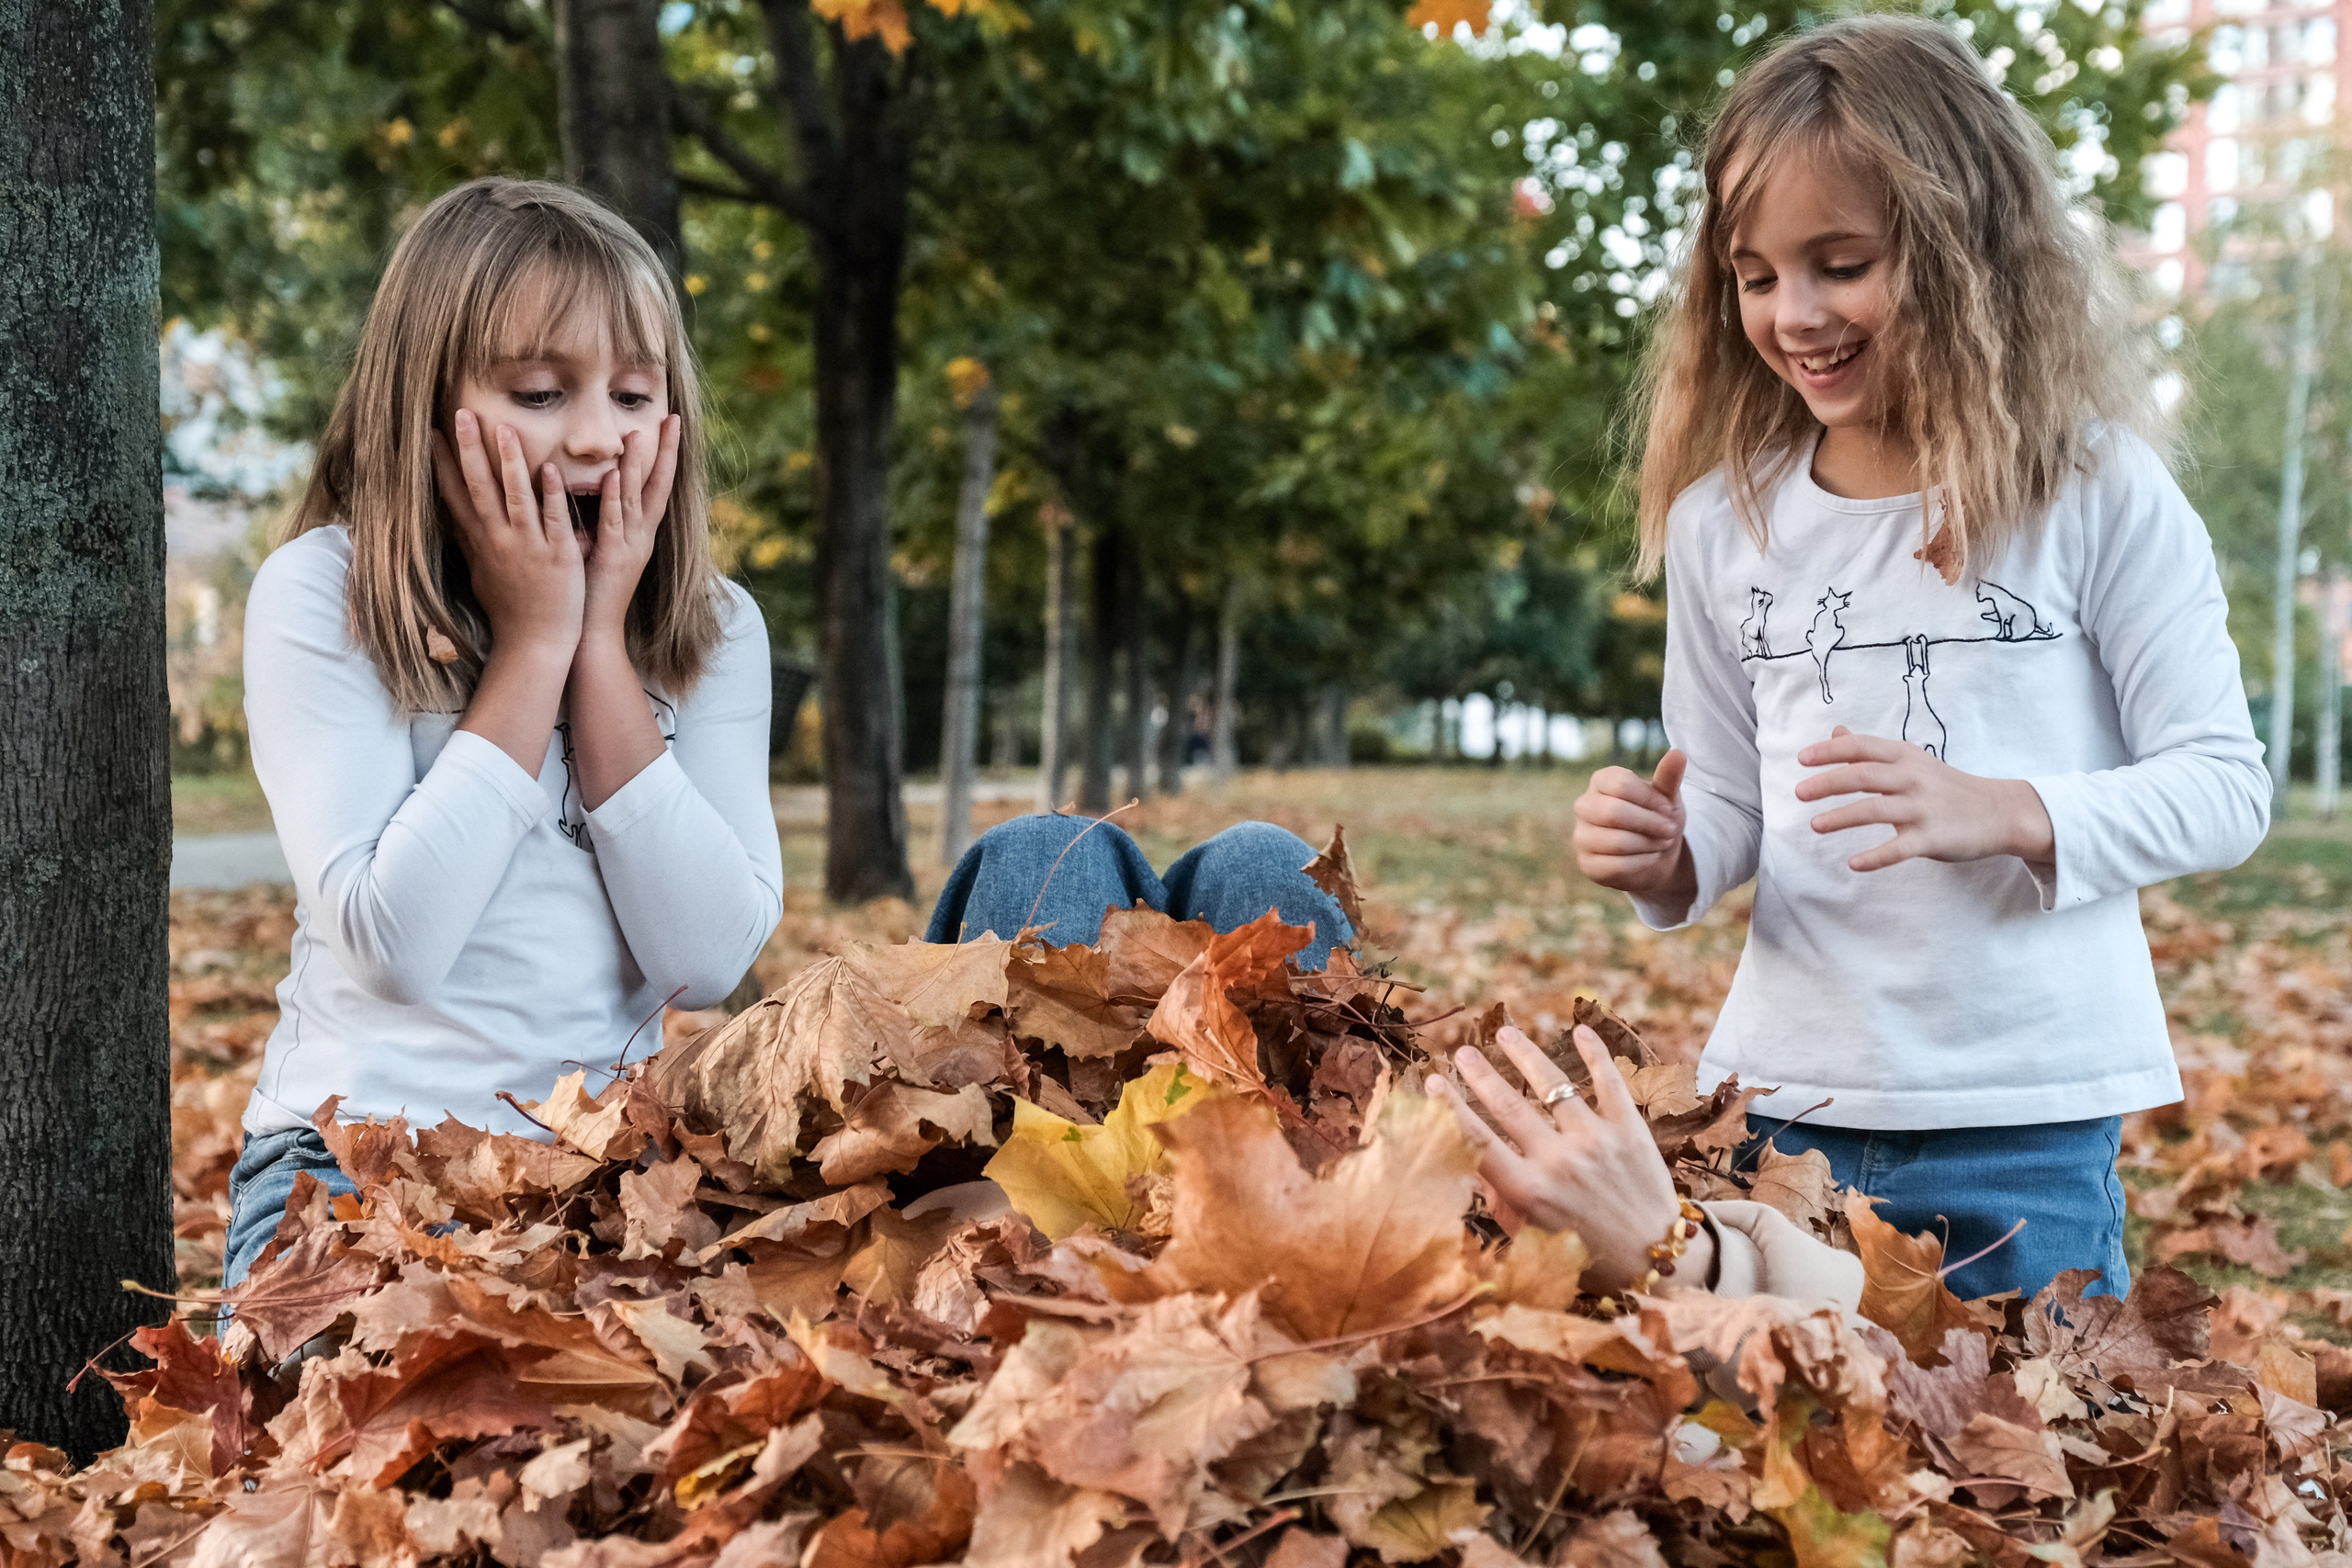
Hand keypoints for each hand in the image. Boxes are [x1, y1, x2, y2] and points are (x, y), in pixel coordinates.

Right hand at [431, 409, 583, 659]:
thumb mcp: (485, 573)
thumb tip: (462, 522)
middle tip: (462, 414)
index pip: (456, 495)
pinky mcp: (557, 556)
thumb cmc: (512, 610)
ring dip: (510, 463)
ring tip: (505, 428)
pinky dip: (551, 496)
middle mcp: (499, 540)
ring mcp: (527, 546)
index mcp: (482, 541)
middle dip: (470, 450)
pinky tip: (549, 471)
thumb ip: (476, 543)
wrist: (535, 644)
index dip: (443, 464)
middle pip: (480, 488)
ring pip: (515, 497)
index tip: (432, 433)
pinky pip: (553, 520)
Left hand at [580, 413, 681, 641]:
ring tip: (640, 432)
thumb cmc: (587, 594)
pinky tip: (616, 474)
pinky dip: (616, 497)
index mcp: (637, 534)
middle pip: (658, 486)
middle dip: (666, 452)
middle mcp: (640, 537)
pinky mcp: (612, 559)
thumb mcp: (595, 550)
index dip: (664, 456)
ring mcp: (629, 547)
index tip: (669, 425)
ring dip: (639, 465)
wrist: (592, 635)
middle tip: (672, 418)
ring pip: (638, 498)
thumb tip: (582, 494)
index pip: (657, 487)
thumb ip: (594, 522)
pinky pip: (615, 522)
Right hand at [1427, 1024, 1710, 1296]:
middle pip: (1509, 1105)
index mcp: (1528, 1192)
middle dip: (1481, 1074)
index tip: (1432, 1080)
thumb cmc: (1585, 1254)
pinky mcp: (1631, 1132)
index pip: (1477, 1140)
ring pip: (1553, 1085)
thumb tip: (1469, 1160)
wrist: (1654, 1259)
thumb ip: (1502, 1196)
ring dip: (1525, 1055)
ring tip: (1506, 1033)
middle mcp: (1559, 1162)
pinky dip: (1595, 1054)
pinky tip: (1580, 1030)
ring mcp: (1596, 1142)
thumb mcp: (1532, 1235)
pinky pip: (1609, 1083)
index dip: (1450, 1107)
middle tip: (1462, 1051)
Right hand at [1573, 750, 1695, 900]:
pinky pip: (1615, 865)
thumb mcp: (1666, 797)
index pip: (1620, 784)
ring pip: (1616, 841)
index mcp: (1601, 781)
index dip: (1649, 799)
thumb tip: (1678, 753)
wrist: (1655, 855)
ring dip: (1648, 844)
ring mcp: (1581, 836)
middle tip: (1670, 830)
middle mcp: (1584, 806)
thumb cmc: (1657, 818)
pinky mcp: (1586, 864)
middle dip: (1649, 823)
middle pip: (1613, 812)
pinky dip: (1642, 862)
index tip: (1668, 808)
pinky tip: (1650, 857)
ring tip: (1663, 843)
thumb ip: (1669, 777)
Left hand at [1796, 726, 2053, 873]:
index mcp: (1905, 756)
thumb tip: (1836, 731)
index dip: (1830, 751)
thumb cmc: (1946, 786)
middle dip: (1828, 782)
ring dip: (1842, 817)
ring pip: (1875, 809)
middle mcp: (1912, 778)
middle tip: (1799, 792)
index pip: (1861, 747)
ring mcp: (1923, 808)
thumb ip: (1872, 751)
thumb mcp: (1911, 761)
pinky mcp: (1933, 838)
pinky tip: (1854, 864)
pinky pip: (1899, 848)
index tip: (1802, 759)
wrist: (1999, 812)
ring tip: (1815, 825)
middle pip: (1863, 775)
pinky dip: (1875, 857)